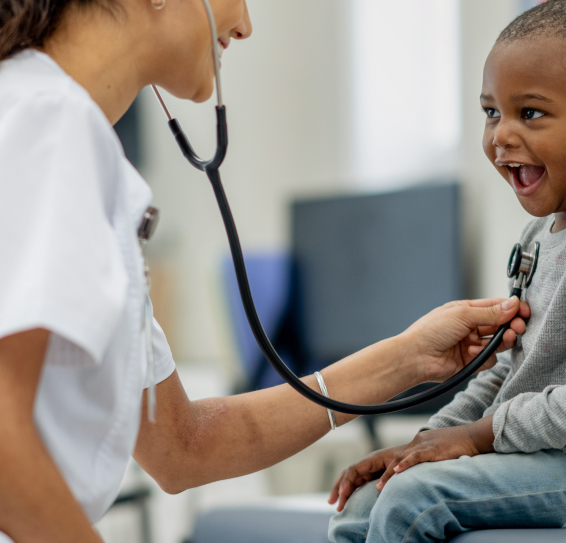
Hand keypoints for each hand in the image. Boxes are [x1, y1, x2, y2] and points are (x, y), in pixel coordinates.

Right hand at [328, 445, 404, 511]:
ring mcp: (369, 470)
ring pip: (351, 480)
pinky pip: (358, 483)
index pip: (353, 470)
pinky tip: (348, 500)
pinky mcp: (373, 475)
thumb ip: (387, 476)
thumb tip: (378, 488)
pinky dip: (351, 492)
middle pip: (348, 475)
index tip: (343, 494)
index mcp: (371, 459)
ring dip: (343, 492)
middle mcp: (367, 464)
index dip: (346, 482)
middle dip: (338, 488)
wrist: (415, 453)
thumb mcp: (397, 466)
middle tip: (332, 502)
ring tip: (337, 506)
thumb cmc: (406, 458)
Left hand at [375, 415, 494, 490]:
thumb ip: (431, 459)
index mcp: (420, 441)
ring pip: (401, 459)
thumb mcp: (441, 451)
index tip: (382, 482)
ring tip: (380, 487)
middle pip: (396, 458)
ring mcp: (425, 444)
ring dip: (389, 474)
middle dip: (385, 474)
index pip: (400, 456)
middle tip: (377, 488)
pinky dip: (405, 464)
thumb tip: (426, 473)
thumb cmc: (461, 446)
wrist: (474, 436)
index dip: (390, 470)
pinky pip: (416, 456)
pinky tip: (397, 471)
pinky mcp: (433, 448)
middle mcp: (419, 441)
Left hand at [400, 297, 529, 382]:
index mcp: (465, 311)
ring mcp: (470, 345)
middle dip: (510, 326)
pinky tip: (471, 353)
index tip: (524, 311)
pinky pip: (488, 359)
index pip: (494, 307)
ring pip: (497, 343)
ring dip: (501, 341)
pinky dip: (484, 356)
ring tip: (502, 339)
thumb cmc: (430, 331)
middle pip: (499, 326)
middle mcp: (468, 327)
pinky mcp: (470, 362)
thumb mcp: (462, 315)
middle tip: (517, 327)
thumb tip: (512, 304)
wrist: (416, 356)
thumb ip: (490, 313)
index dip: (511, 309)